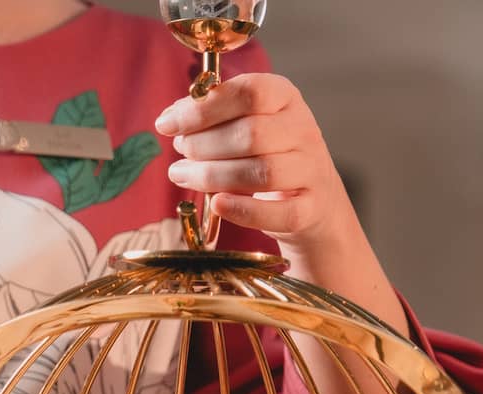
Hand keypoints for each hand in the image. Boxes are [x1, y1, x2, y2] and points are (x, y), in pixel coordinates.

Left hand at [156, 74, 353, 260]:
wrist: (315, 200)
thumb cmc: (271, 156)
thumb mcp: (248, 124)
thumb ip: (213, 117)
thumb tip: (170, 118)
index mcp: (285, 97)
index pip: (248, 92)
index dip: (203, 108)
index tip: (168, 124)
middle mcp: (303, 129)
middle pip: (251, 134)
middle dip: (204, 145)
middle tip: (179, 153)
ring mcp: (310, 170)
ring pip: (262, 172)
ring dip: (213, 176)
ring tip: (183, 176)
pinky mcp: (310, 209)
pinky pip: (279, 212)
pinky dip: (243, 210)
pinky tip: (217, 204)